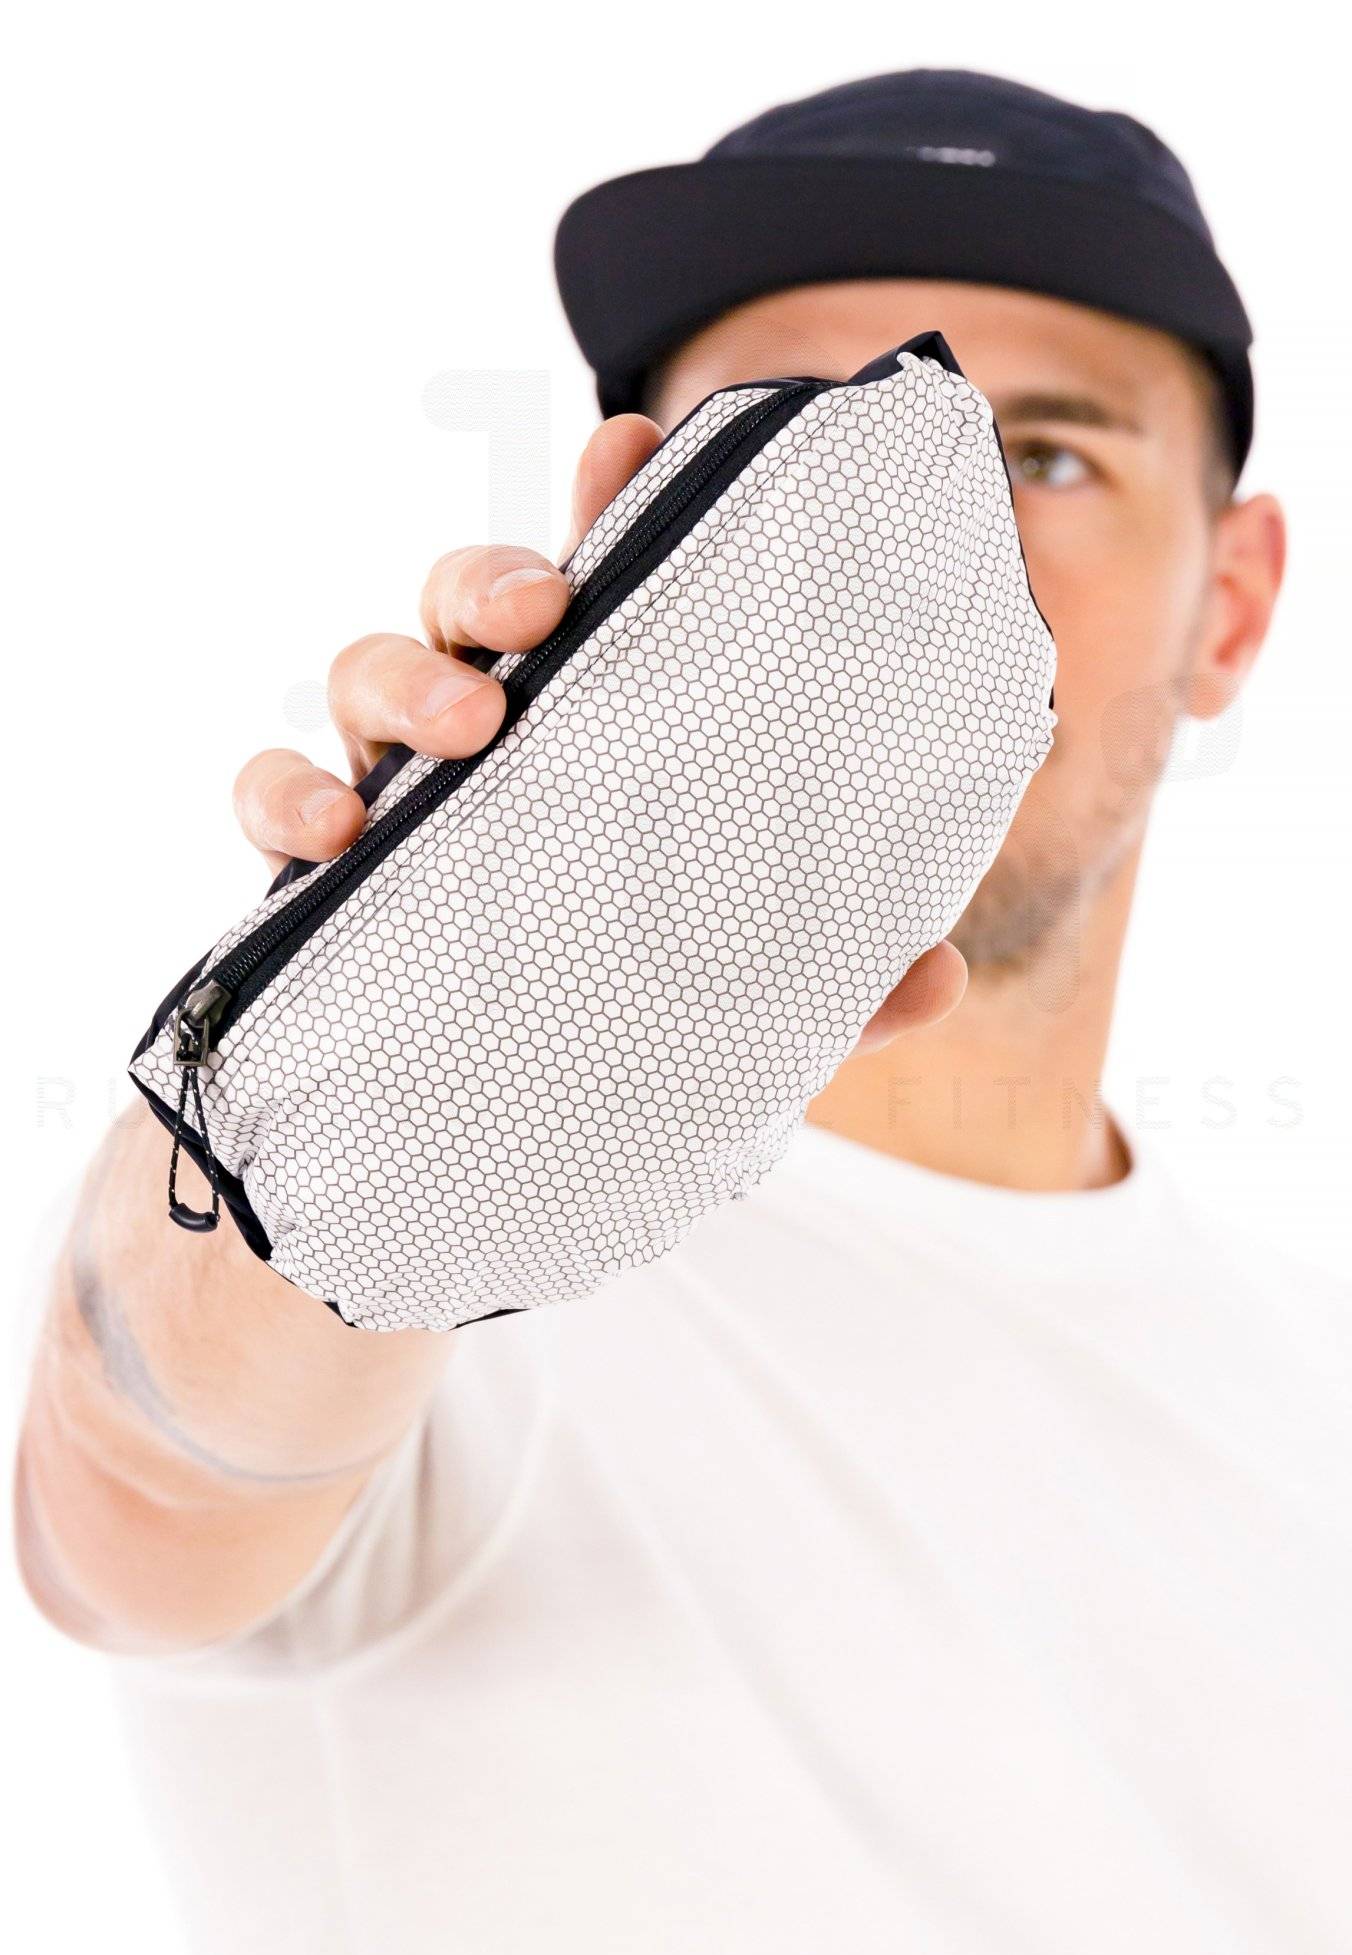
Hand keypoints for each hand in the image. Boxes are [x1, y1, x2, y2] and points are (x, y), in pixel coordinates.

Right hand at [231, 413, 964, 1047]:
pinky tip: (332, 838)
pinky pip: (264, 796)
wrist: (460, 1134)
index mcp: (584, 738)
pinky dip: (282, 797)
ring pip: (359, 672)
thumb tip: (938, 974)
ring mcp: (387, 798)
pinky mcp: (310, 876)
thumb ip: (832, 985)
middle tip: (546, 607)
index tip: (636, 437)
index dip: (609, 501)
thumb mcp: (736, 1008)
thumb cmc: (606, 1023)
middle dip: (493, 578)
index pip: (599, 593)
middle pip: (462, 602)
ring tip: (467, 727)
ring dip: (404, 679)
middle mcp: (481, 743)